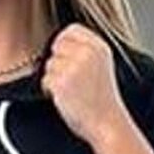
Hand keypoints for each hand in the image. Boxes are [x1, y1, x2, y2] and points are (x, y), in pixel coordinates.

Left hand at [39, 23, 130, 147]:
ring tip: (71, 91)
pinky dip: (50, 90)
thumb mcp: (102, 66)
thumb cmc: (102, 100)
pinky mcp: (61, 82)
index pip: (71, 29)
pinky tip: (65, 98)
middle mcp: (87, 54)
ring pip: (49, 63)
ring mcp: (73, 67)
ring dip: (54, 77)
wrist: (107, 124)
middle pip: (57, 44)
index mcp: (99, 47)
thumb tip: (59, 42)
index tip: (66, 56)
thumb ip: (85, 50)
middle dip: (58, 60)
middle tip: (69, 78)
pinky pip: (45, 79)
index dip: (64, 42)